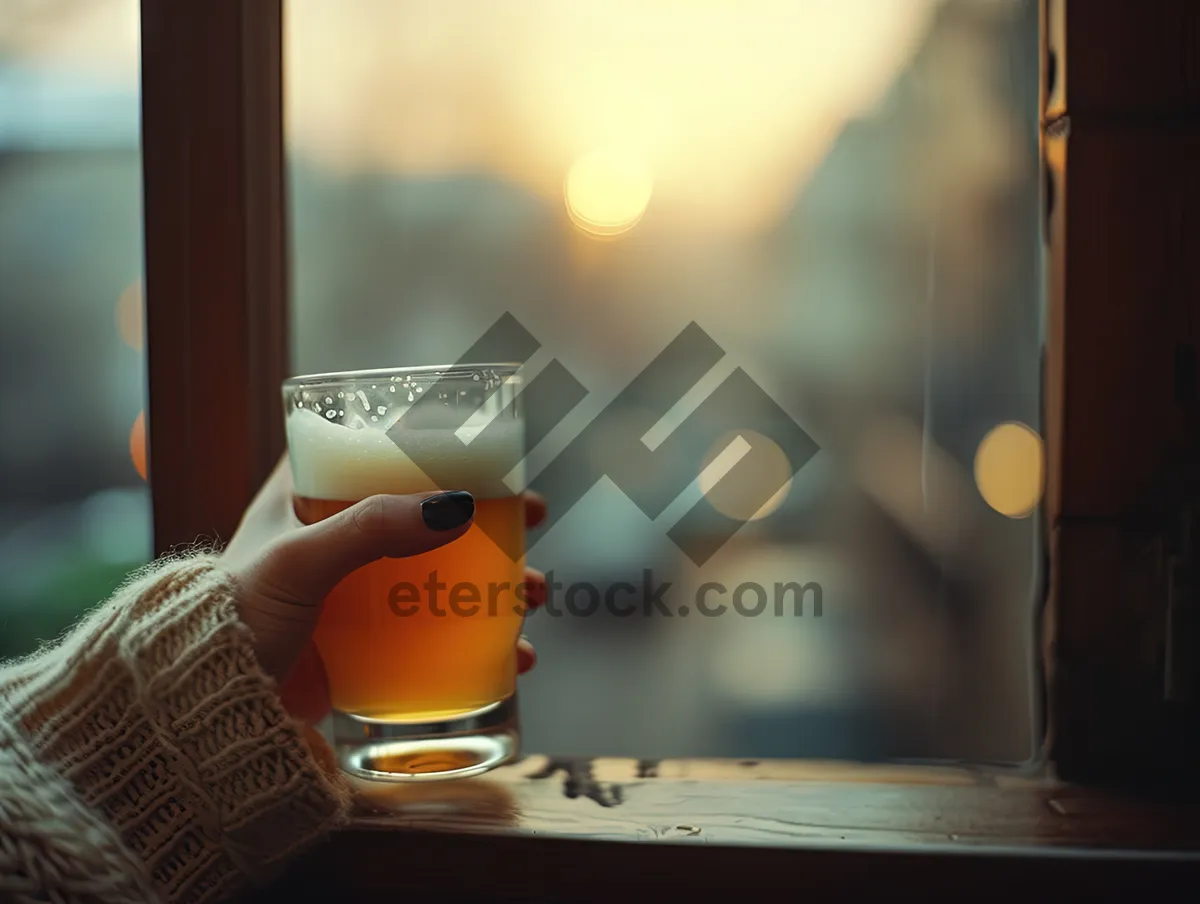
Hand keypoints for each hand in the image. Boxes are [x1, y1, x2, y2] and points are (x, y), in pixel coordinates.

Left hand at [221, 456, 546, 724]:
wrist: (208, 711)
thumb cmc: (236, 618)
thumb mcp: (302, 560)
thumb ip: (372, 528)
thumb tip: (458, 505)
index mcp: (307, 494)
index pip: (378, 446)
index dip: (435, 441)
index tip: (488, 448)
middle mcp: (336, 536)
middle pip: (429, 510)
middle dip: (489, 517)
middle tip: (531, 517)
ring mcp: (356, 591)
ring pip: (444, 571)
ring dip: (498, 580)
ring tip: (536, 594)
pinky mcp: (368, 641)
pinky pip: (435, 631)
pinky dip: (480, 640)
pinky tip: (516, 655)